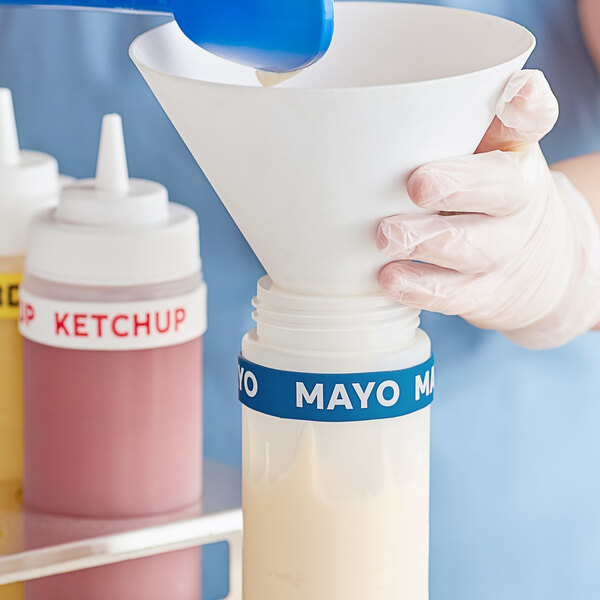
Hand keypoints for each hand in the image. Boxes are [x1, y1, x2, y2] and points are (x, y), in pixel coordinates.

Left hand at [378, 70, 599, 349]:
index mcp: (514, 154)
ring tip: (388, 236)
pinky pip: (453, 294)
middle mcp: (518, 201)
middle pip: (500, 188)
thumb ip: (451, 130)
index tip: (518, 94)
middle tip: (418, 185)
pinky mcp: (483, 293)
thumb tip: (400, 104)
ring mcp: (502, 251)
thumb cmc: (484, 197)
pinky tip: (389, 278)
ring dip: (427, 241)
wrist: (535, 265)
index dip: (527, 107)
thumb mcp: (482, 158)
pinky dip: (420, 288)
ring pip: (470, 247)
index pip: (532, 121)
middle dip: (458, 185)